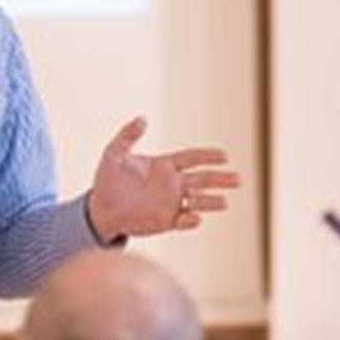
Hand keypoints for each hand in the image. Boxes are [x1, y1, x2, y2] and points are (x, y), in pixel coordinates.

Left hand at [87, 116, 238, 243]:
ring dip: (211, 201)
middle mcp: (172, 184)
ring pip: (198, 201)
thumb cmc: (107, 179)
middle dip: (220, 179)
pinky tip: (195, 217)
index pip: (191, 158)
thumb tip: (143, 118)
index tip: (224, 156)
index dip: (207, 156)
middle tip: (239, 180)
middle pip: (202, 179)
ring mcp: (171, 203)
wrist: (100, 208)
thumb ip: (128, 135)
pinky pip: (183, 221)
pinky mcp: (165, 222)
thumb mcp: (114, 153)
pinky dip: (191, 219)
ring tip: (225, 202)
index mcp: (164, 165)